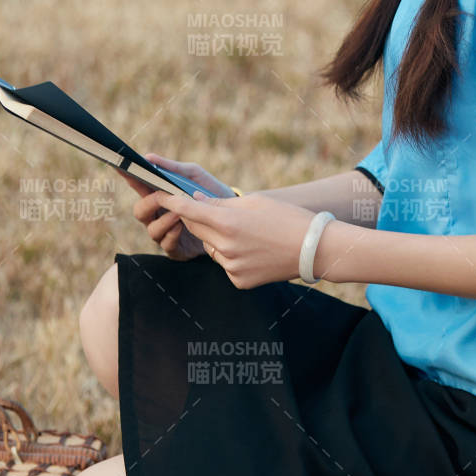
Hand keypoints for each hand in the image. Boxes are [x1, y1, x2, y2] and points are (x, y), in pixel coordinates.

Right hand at [119, 154, 237, 260]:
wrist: (235, 215)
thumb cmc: (210, 193)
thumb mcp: (194, 176)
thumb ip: (173, 168)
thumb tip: (149, 157)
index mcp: (160, 195)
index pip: (139, 186)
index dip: (128, 178)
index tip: (121, 167)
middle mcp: (159, 215)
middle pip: (140, 211)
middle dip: (148, 203)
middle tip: (160, 195)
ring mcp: (166, 233)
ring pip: (151, 229)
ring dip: (164, 220)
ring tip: (179, 212)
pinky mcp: (177, 249)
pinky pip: (166, 244)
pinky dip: (173, 234)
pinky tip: (183, 225)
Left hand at [150, 188, 319, 287]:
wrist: (314, 249)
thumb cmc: (287, 218)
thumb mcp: (255, 202)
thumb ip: (221, 203)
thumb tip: (196, 201)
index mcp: (228, 222)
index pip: (188, 211)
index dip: (171, 202)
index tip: (160, 195)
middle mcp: (225, 247)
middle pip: (195, 230)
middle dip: (196, 219)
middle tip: (206, 209)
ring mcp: (231, 267)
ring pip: (210, 248)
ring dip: (216, 238)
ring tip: (245, 233)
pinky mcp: (239, 281)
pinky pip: (225, 264)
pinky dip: (231, 256)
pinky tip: (252, 250)